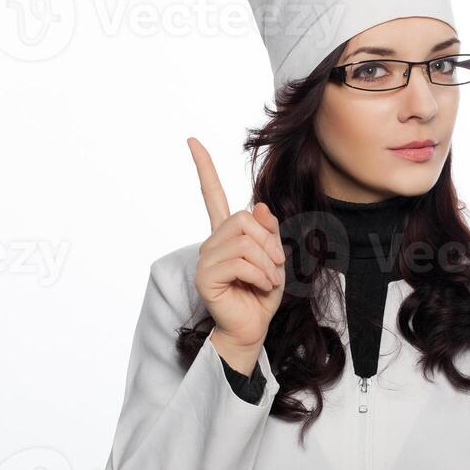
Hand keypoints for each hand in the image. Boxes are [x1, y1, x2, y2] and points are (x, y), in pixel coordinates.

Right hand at [187, 136, 285, 352]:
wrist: (252, 328)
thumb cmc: (262, 294)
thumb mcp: (275, 258)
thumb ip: (269, 231)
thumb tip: (259, 206)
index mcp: (227, 234)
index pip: (213, 195)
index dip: (204, 167)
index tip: (191, 141)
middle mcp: (212, 242)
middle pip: (244, 219)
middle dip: (269, 242)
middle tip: (277, 265)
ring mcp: (206, 258)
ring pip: (244, 241)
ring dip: (267, 262)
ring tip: (269, 280)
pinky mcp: (205, 276)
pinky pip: (240, 261)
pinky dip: (260, 274)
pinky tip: (261, 287)